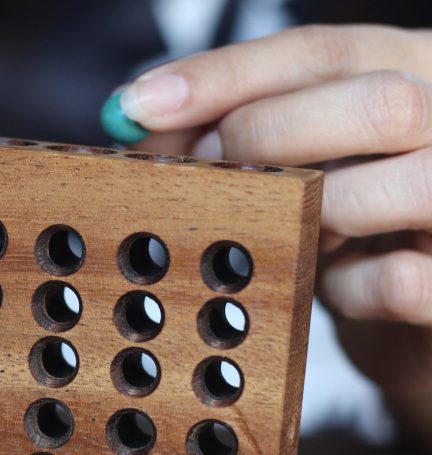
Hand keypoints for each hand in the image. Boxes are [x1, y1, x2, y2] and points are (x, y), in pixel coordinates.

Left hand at [121, 25, 431, 440]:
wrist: (418, 314)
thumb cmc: (353, 229)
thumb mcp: (300, 164)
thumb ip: (239, 135)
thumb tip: (144, 127)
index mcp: (412, 71)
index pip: (321, 52)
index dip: (224, 76)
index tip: (138, 104)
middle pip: (374, 102)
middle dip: (266, 139)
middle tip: (205, 176)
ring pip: (402, 181)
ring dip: (314, 216)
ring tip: (283, 235)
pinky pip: (400, 281)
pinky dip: (343, 289)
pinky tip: (329, 286)